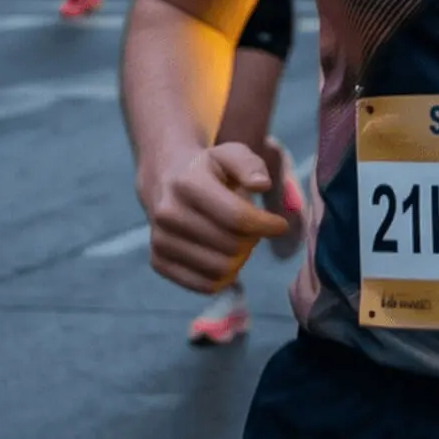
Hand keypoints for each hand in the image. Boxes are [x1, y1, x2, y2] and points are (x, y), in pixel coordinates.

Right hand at [140, 142, 290, 294]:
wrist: (167, 181)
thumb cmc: (209, 170)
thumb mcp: (231, 154)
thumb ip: (250, 164)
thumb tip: (262, 185)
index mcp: (188, 183)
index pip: (237, 217)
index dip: (266, 225)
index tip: (280, 225)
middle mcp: (168, 213)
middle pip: (231, 245)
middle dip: (253, 240)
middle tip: (254, 229)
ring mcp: (160, 240)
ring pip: (220, 269)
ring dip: (240, 259)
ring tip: (239, 240)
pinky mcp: (158, 262)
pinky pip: (204, 285)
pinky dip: (224, 277)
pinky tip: (227, 257)